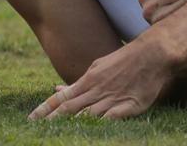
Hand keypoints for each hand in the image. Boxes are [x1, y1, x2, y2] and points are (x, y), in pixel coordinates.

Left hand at [28, 39, 172, 119]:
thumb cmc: (126, 59)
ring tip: (56, 133)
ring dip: (71, 125)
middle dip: (51, 121)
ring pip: (86, 116)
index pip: (61, 98)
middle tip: (36, 130)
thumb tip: (57, 90)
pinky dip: (97, 125)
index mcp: (88, 80)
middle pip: (69, 109)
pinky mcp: (129, 106)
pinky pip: (110, 119)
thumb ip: (79, 82)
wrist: (155, 53)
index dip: (45, 109)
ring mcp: (113, 98)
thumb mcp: (99, 66)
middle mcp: (97, 90)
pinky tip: (87, 132)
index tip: (31, 119)